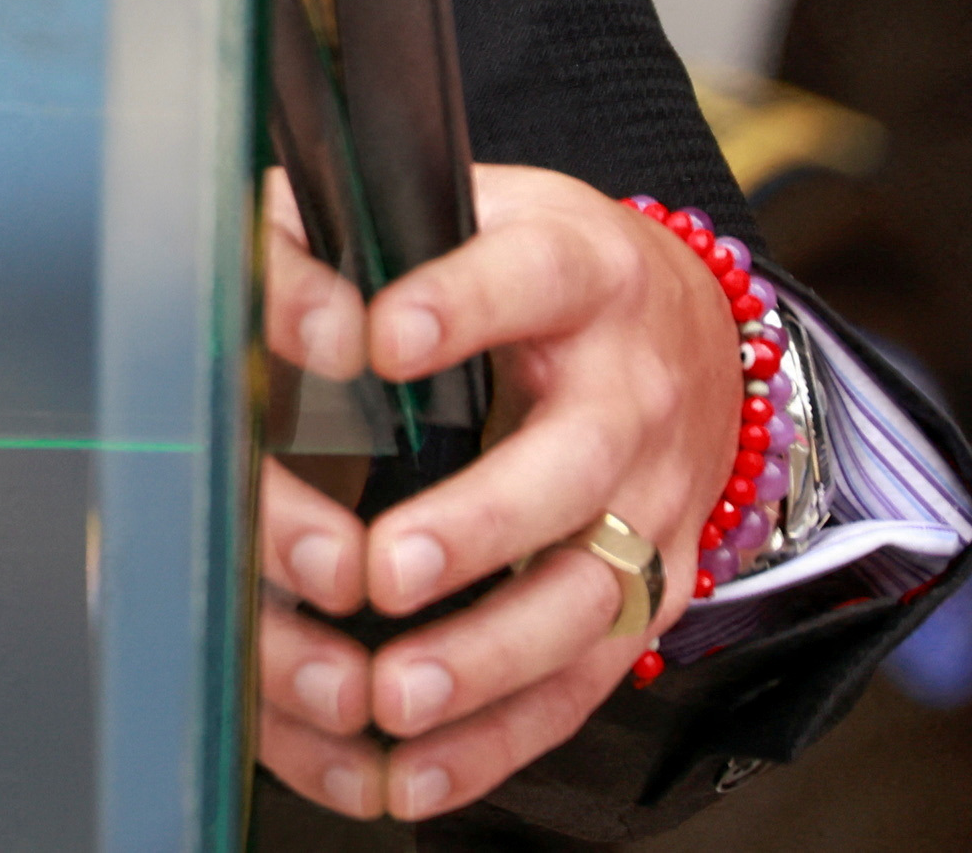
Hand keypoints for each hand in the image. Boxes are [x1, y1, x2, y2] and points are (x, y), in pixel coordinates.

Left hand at [253, 164, 747, 822]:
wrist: (682, 325)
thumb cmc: (531, 266)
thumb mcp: (458, 208)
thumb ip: (342, 236)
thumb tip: (289, 315)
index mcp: (581, 271)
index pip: (528, 277)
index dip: (462, 305)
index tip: (385, 337)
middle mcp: (633, 391)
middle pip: (573, 465)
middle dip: (481, 524)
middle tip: (389, 567)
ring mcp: (656, 500)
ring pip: (591, 593)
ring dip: (491, 653)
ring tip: (399, 691)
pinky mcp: (658, 590)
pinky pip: (587, 678)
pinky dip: (505, 734)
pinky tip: (424, 763)